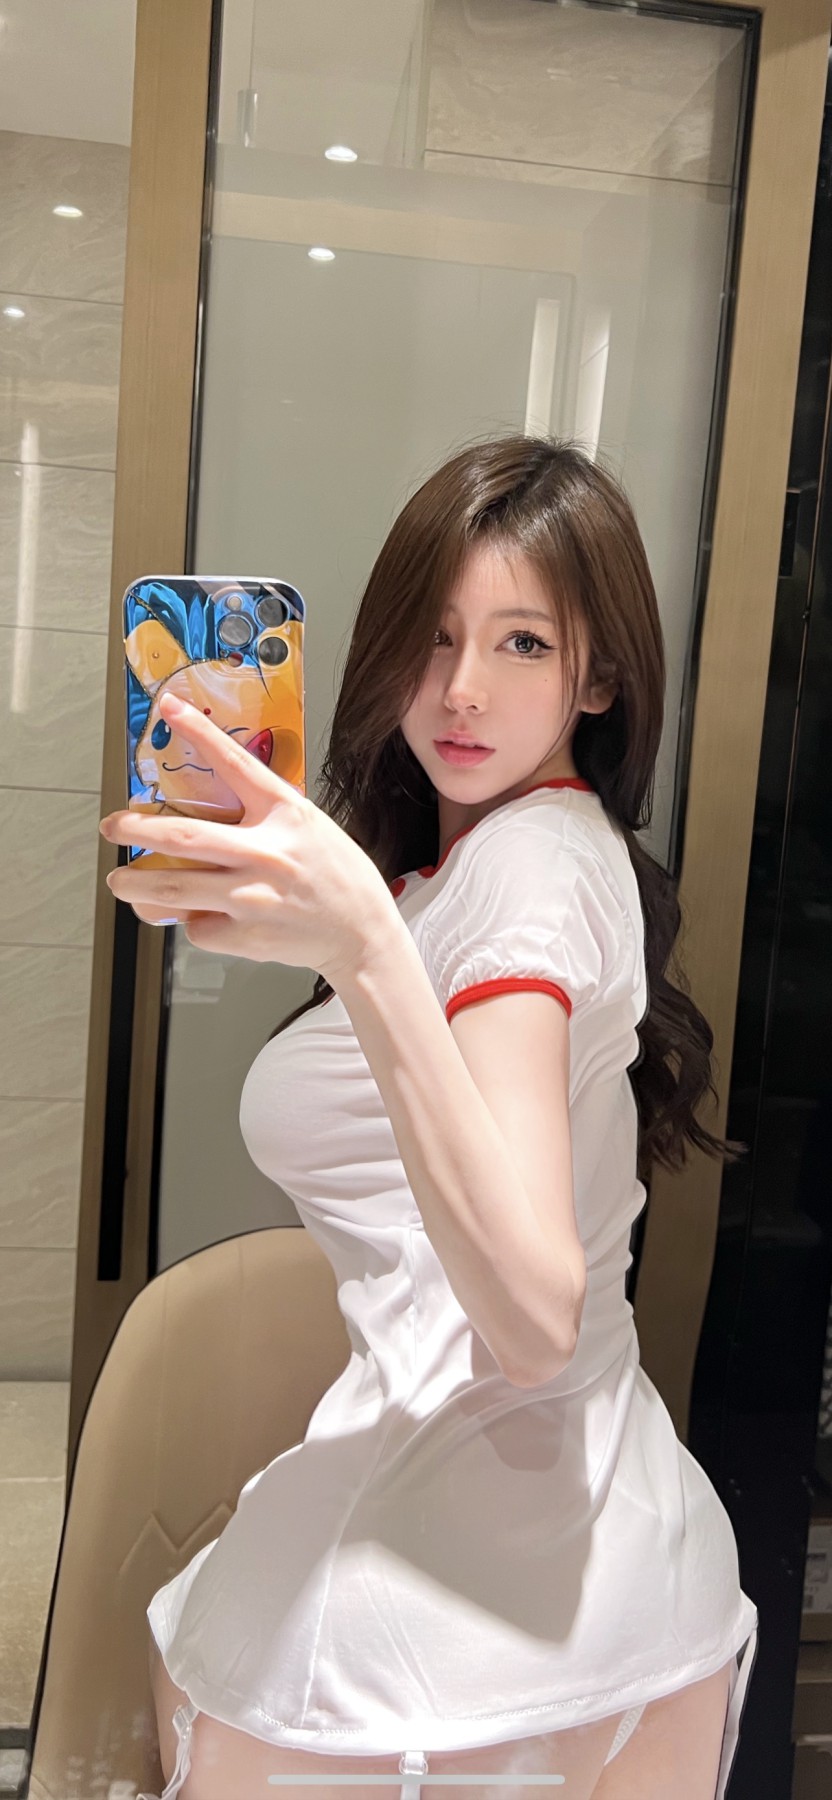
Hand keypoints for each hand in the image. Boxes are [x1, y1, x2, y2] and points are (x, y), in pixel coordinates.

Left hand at [99, 691, 396, 984]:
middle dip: (134, 829)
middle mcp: (266, 852)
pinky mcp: (245, 935)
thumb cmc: (335, 875)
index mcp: (285, 815)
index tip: (169, 708)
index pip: (235, 764)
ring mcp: (252, 897)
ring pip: (173, 887)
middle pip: (182, 836)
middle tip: (112, 826)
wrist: (362, 933)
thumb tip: (201, 810)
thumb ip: (260, 816)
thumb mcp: (307, 827)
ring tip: (121, 881)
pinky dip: (193, 921)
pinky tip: (207, 917)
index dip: (198, 732)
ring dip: (135, 884)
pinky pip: (198, 926)